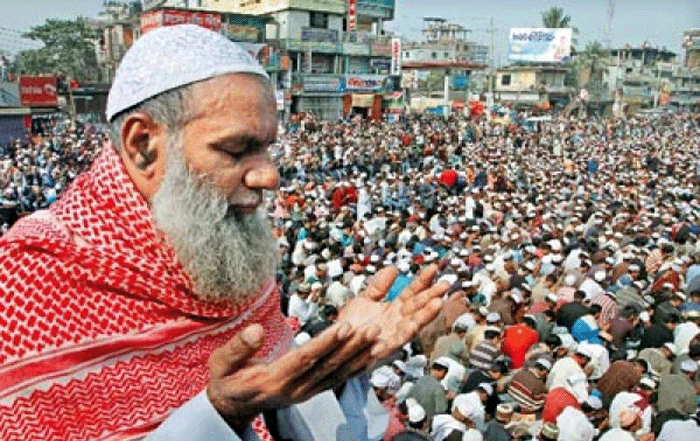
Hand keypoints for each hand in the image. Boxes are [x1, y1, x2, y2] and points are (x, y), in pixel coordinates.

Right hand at [207, 320, 379, 426]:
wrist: (232, 406)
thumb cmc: (226, 380)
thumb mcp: (221, 363)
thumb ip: (239, 347)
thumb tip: (256, 329)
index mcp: (274, 379)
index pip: (305, 358)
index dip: (326, 343)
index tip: (344, 326)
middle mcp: (295, 388)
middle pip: (328, 365)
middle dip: (351, 346)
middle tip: (372, 328)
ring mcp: (306, 392)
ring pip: (337, 373)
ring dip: (359, 355)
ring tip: (377, 338)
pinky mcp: (312, 391)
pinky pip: (338, 380)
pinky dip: (356, 368)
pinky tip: (370, 356)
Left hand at [338, 264, 448, 358]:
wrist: (334, 346)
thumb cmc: (349, 326)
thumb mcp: (364, 300)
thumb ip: (379, 286)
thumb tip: (394, 268)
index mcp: (394, 309)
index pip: (412, 292)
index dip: (423, 280)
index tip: (433, 268)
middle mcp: (397, 322)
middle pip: (417, 306)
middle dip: (432, 295)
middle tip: (445, 284)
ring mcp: (392, 335)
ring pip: (413, 323)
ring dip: (426, 314)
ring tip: (438, 302)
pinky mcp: (382, 348)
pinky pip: (395, 341)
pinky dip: (404, 334)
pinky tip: (413, 324)